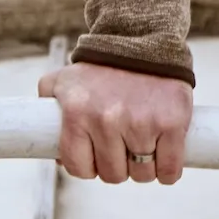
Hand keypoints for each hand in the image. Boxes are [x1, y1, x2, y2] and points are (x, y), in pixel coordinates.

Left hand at [39, 60, 192, 183]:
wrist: (142, 43)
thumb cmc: (100, 69)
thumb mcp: (62, 81)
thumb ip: (46, 108)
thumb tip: (52, 150)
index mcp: (77, 113)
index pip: (79, 167)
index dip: (88, 167)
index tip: (95, 157)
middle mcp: (106, 120)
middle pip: (113, 174)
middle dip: (117, 165)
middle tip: (121, 146)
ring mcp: (141, 123)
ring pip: (142, 175)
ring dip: (143, 167)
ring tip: (141, 144)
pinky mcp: (172, 124)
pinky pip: (169, 170)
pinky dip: (168, 171)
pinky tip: (163, 155)